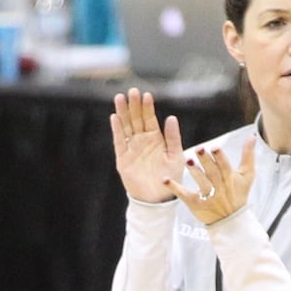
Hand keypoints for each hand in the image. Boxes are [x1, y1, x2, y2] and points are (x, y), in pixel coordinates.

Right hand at [110, 88, 182, 203]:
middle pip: (136, 119)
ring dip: (123, 113)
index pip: (150, 119)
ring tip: (120, 98)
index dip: (148, 107)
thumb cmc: (170, 178)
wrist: (158, 198)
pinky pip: (119, 141)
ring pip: (126, 127)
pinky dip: (117, 130)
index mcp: (156, 140)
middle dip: (134, 105)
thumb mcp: (176, 156)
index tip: (147, 95)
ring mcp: (132, 148)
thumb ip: (173, 137)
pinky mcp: (123, 158)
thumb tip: (171, 117)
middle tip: (132, 91)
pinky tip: (115, 118)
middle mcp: (142, 141)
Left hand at [168, 139, 255, 225]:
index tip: (214, 148)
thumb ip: (248, 155)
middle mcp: (220, 188)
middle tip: (199, 149)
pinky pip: (184, 195)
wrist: (231, 221)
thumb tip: (252, 136)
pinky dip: (174, 188)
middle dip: (206, 161)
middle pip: (213, 173)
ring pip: (201, 183)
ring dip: (195, 172)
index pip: (225, 166)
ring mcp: (208, 197)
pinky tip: (165, 179)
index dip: (220, 158)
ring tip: (188, 160)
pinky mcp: (195, 204)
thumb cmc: (238, 194)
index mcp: (231, 179)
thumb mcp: (247, 176)